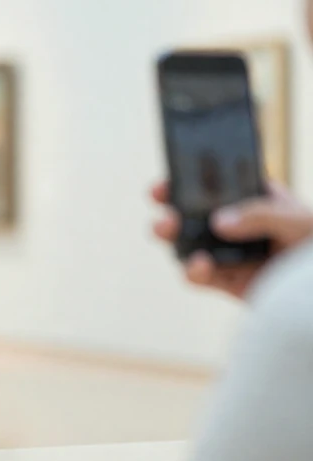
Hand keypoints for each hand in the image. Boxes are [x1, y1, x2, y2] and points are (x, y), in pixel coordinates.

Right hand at [150, 180, 312, 299]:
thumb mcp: (299, 220)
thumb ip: (260, 214)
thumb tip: (219, 222)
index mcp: (256, 200)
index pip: (218, 184)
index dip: (189, 179)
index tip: (170, 178)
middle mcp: (239, 226)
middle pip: (194, 212)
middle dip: (172, 205)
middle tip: (161, 201)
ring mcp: (231, 255)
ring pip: (189, 243)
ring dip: (171, 235)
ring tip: (165, 229)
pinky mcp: (230, 283)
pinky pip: (201, 276)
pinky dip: (193, 271)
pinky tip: (199, 265)